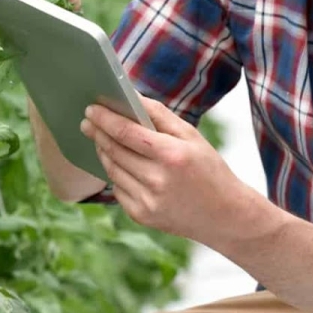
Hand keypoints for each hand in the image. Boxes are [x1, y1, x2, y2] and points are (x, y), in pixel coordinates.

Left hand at [80, 97, 252, 244]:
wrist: (224, 215)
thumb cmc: (208, 169)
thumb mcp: (191, 135)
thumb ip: (159, 115)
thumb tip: (130, 96)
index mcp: (171, 155)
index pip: (126, 132)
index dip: (105, 118)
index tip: (91, 109)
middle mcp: (157, 180)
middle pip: (114, 150)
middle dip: (97, 132)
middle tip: (87, 121)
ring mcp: (148, 201)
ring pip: (112, 169)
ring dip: (103, 151)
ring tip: (100, 138)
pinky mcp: (142, 216)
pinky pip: (117, 189)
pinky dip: (115, 173)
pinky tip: (117, 163)